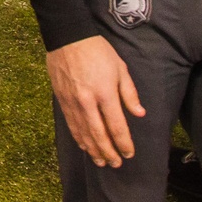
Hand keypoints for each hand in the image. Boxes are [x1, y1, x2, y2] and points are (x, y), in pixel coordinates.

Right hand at [45, 35, 144, 166]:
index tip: (129, 153)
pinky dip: (78, 138)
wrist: (67, 37)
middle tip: (116, 164)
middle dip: (108, 152)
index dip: (124, 143)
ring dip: (93, 150)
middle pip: (99, 134)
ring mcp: (72, 102)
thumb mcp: (120, 67)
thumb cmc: (97, 50)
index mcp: (105, 93)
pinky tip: (84, 146)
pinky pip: (71, 124)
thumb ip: (129, 93)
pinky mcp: (61, 99)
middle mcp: (87, 101)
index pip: (116, 126)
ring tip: (101, 162)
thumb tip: (140, 114)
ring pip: (83, 133)